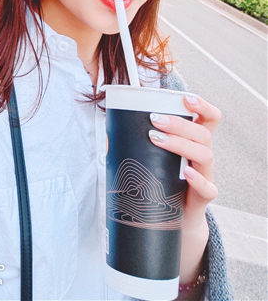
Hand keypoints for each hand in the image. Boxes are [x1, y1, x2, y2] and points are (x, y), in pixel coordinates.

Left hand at [148, 95, 221, 285]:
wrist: (176, 219)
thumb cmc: (163, 181)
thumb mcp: (155, 158)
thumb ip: (138, 144)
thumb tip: (108, 134)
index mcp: (195, 141)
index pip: (210, 118)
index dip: (203, 106)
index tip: (186, 98)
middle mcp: (203, 155)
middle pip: (203, 133)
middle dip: (179, 123)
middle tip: (154, 119)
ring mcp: (206, 176)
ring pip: (205, 154)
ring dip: (180, 143)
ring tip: (156, 139)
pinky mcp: (203, 198)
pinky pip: (209, 188)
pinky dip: (198, 179)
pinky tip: (186, 173)